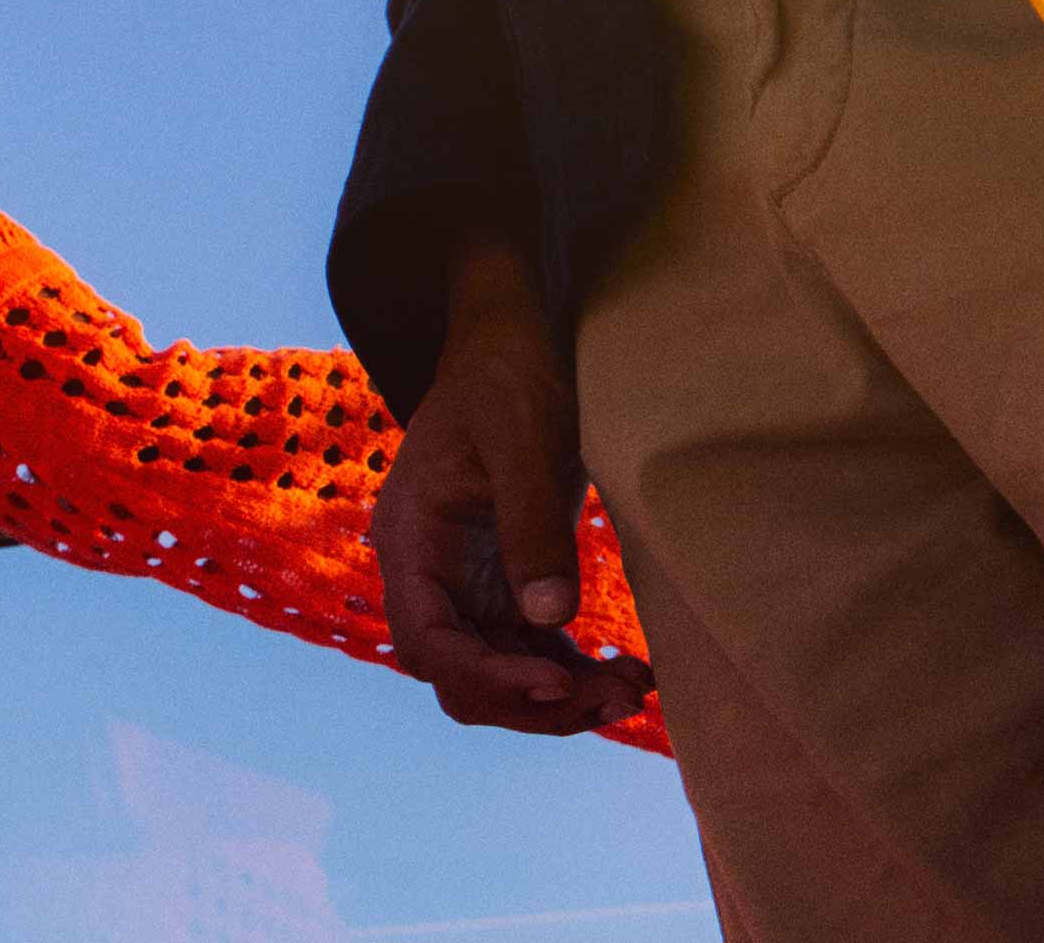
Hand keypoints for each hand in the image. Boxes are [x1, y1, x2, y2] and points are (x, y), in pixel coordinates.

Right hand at [371, 238, 654, 736]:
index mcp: (411, 539)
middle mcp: (429, 575)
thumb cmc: (507, 376)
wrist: (510, 342)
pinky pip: (528, 652)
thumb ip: (530, 524)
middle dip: (530, 701)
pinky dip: (570, 673)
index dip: (486, 676)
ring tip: (631, 689)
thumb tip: (550, 618)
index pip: (429, 641)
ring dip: (558, 698)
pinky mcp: (504, 581)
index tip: (556, 681)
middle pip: (460, 677)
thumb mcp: (521, 440)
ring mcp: (465, 583)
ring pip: (497, 675)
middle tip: (610, 696)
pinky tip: (622, 670)